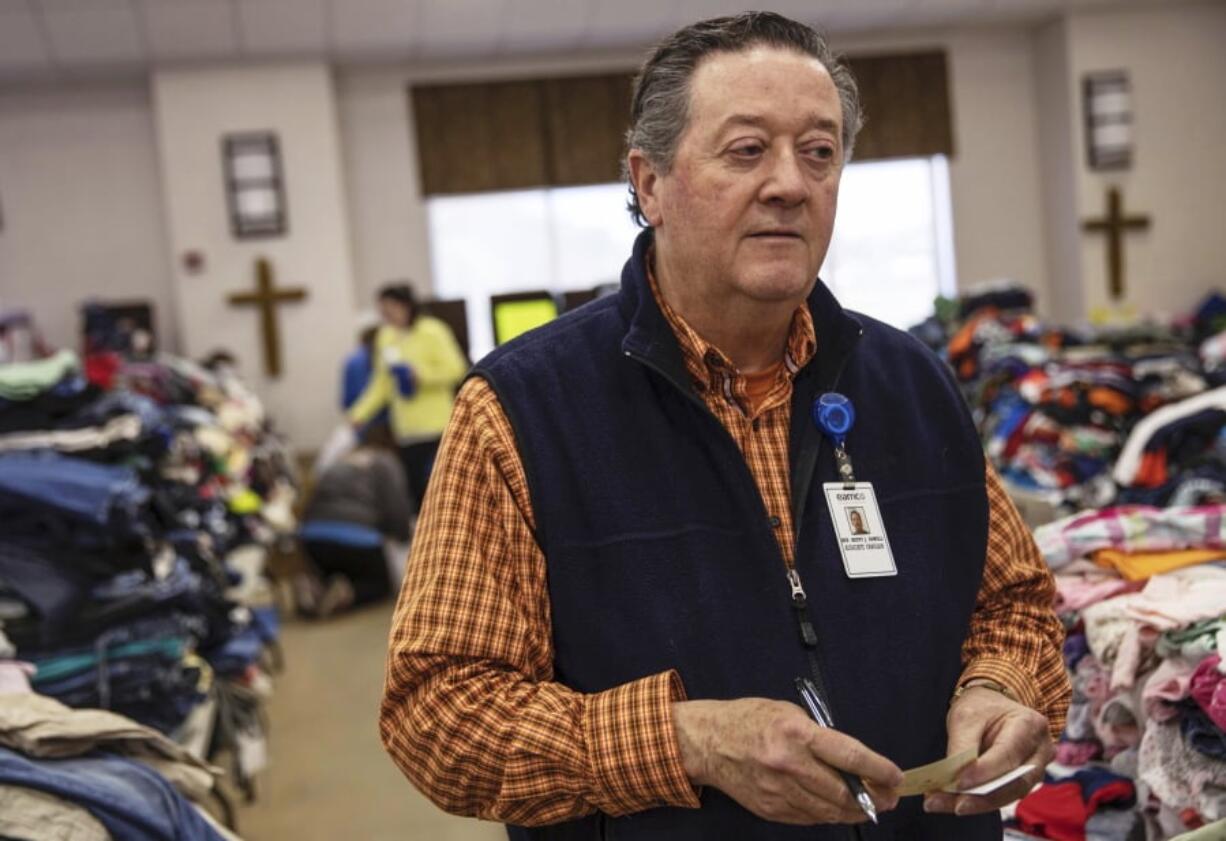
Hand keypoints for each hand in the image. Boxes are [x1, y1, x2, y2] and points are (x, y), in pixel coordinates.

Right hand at [673, 698, 901, 824]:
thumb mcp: (789, 713)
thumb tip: (852, 763)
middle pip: (843, 792)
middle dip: (873, 797)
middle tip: (889, 796)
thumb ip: (821, 737)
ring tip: (868, 805)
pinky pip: (809, 818)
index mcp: (796, 733)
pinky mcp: (771, 810)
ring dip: (854, 810)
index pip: (849, 756)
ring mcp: (779, 792)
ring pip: (829, 811)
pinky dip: (827, 814)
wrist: (708, 742)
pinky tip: (836, 807)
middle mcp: (789, 765)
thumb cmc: (751, 720)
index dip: (878, 769)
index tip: (896, 777)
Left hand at [923, 686, 1052, 815]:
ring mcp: (1036, 769)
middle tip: (951, 804)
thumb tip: (954, 778)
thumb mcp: (966, 717)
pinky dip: (979, 801)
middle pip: (1014, 782)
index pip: (1008, 754)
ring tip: (943, 804)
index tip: (959, 783)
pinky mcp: (1024, 782)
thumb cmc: (982, 709)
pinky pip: (1003, 796)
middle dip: (980, 797)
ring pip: (1009, 794)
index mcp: (1030, 724)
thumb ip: (962, 747)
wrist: (993, 708)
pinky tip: (953, 802)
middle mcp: (1040, 750)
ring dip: (976, 804)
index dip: (984, 772)